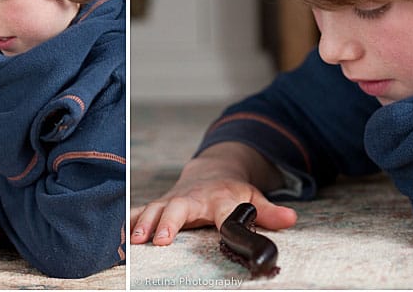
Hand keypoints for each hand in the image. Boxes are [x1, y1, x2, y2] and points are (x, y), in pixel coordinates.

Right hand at [130, 142, 297, 245]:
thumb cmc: (232, 191)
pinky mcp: (159, 205)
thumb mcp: (254, 197)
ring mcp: (173, 200)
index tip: (225, 233)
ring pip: (154, 208)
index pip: (224, 211)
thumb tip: (291, 218)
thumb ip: (269, 211)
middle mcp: (192, 198)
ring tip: (135, 241)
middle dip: (167, 222)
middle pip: (178, 207)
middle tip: (160, 241)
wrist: (211, 171)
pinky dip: (130, 221)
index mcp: (220, 198)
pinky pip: (141, 211)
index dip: (222, 220)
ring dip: (143, 224)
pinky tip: (121, 238)